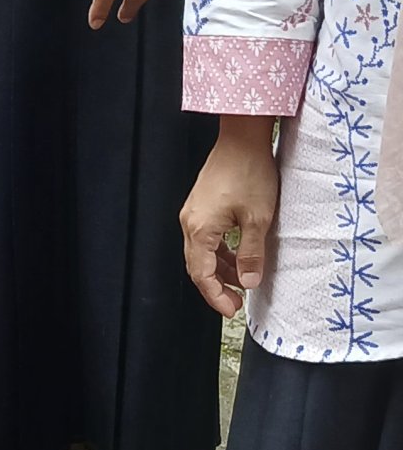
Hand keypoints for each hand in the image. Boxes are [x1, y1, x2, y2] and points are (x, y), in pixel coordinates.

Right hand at [181, 115, 278, 317]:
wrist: (241, 139)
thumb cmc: (249, 173)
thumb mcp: (258, 218)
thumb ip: (252, 254)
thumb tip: (249, 282)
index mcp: (199, 230)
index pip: (201, 274)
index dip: (215, 295)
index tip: (230, 310)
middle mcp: (189, 223)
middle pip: (196, 265)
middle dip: (215, 286)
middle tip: (235, 303)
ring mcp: (192, 214)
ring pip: (201, 252)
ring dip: (219, 269)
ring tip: (242, 280)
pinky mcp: (200, 206)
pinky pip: (205, 238)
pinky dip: (219, 252)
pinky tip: (236, 256)